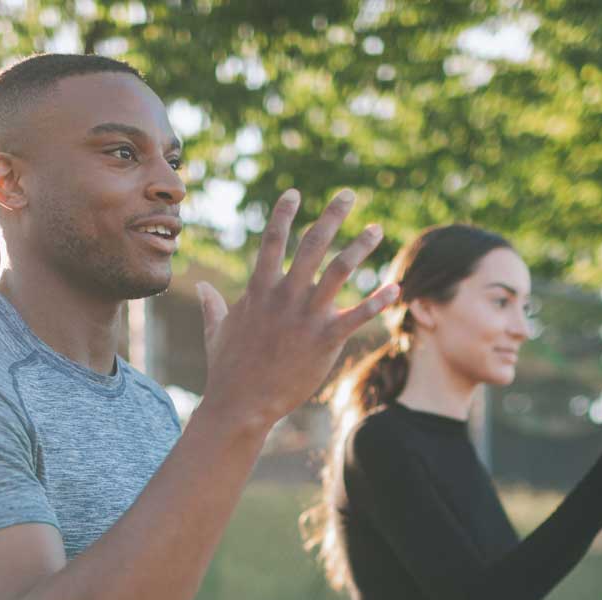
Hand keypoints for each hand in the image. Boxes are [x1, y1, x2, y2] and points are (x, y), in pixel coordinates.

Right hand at [195, 189, 399, 430]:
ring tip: (376, 229)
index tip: (295, 192)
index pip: (272, 240)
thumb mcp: (215, 331)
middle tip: (349, 194)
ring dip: (360, 246)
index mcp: (259, 290)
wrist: (240, 404)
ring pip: (339, 270)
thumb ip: (213, 305)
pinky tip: (396, 288)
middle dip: (332, 215)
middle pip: (312, 244)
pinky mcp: (324, 340)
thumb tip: (205, 288)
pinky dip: (378, 301)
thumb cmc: (226, 370)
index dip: (283, 213)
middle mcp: (284, 296)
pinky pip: (357, 316)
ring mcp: (306, 317)